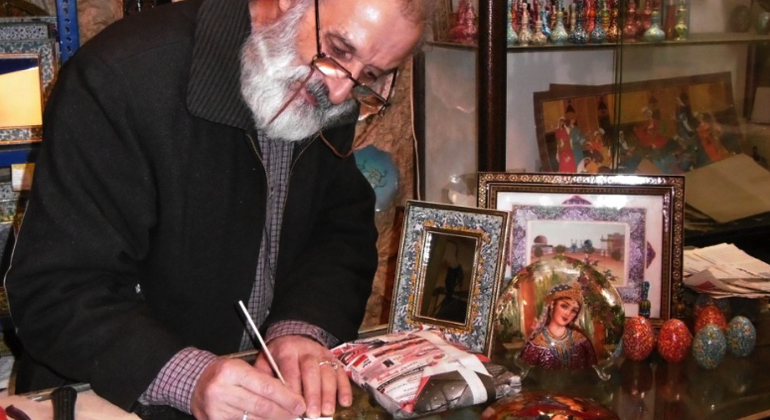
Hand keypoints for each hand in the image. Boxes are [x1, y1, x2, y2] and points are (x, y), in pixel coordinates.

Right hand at [191, 357, 305, 419]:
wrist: (196, 382)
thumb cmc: (225, 373)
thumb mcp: (243, 368)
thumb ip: (265, 381)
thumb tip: (291, 397)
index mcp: (231, 371)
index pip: (265, 387)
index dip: (286, 398)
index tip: (299, 404)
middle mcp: (221, 390)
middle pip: (261, 406)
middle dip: (283, 412)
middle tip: (297, 414)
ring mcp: (216, 409)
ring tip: (286, 418)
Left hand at [256, 335, 351, 417]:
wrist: (294, 336)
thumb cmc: (278, 355)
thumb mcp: (265, 361)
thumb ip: (265, 377)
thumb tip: (265, 399)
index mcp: (287, 350)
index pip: (290, 369)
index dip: (293, 388)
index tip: (294, 406)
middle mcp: (307, 350)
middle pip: (311, 371)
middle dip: (313, 394)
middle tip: (313, 413)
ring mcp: (322, 354)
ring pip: (328, 372)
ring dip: (329, 393)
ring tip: (327, 411)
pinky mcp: (334, 359)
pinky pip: (341, 373)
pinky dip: (344, 388)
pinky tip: (344, 402)